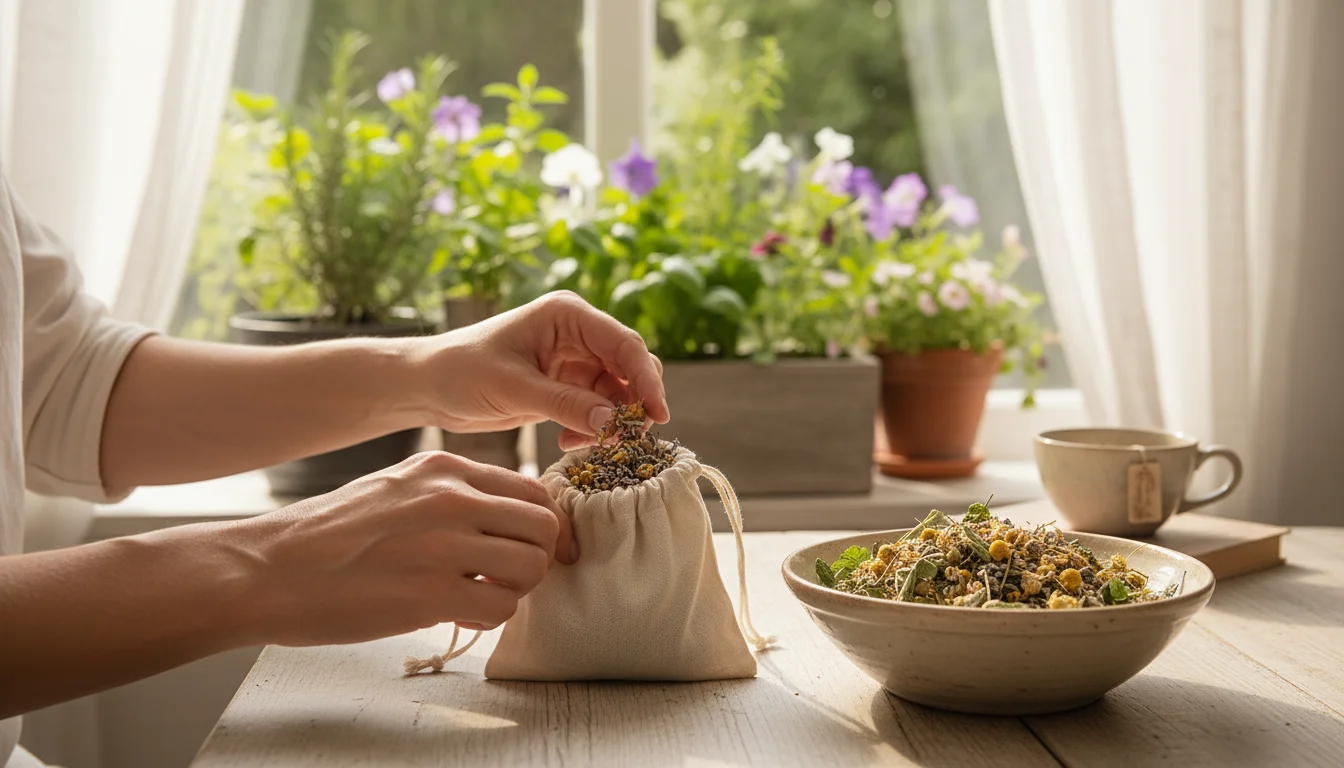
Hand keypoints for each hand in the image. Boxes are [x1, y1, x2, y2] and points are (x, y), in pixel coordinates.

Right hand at [236, 451, 576, 645]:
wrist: (267, 569)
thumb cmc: (328, 536)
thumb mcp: (396, 487)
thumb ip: (451, 494)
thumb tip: (503, 517)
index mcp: (445, 468)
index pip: (533, 489)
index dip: (541, 524)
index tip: (532, 547)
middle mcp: (451, 498)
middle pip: (543, 525)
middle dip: (536, 556)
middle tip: (506, 576)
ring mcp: (444, 544)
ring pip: (532, 566)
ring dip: (515, 589)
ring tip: (479, 595)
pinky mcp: (430, 593)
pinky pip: (502, 607)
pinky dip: (490, 618)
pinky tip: (458, 614)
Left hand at [411, 291, 668, 450]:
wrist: (429, 386)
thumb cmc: (462, 371)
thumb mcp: (513, 388)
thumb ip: (564, 403)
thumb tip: (612, 422)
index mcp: (567, 315)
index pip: (624, 344)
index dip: (646, 379)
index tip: (658, 414)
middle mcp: (578, 333)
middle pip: (630, 367)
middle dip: (632, 403)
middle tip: (624, 438)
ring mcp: (574, 360)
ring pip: (618, 393)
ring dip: (610, 421)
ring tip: (584, 442)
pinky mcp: (566, 386)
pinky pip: (598, 408)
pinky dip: (592, 428)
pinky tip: (568, 440)